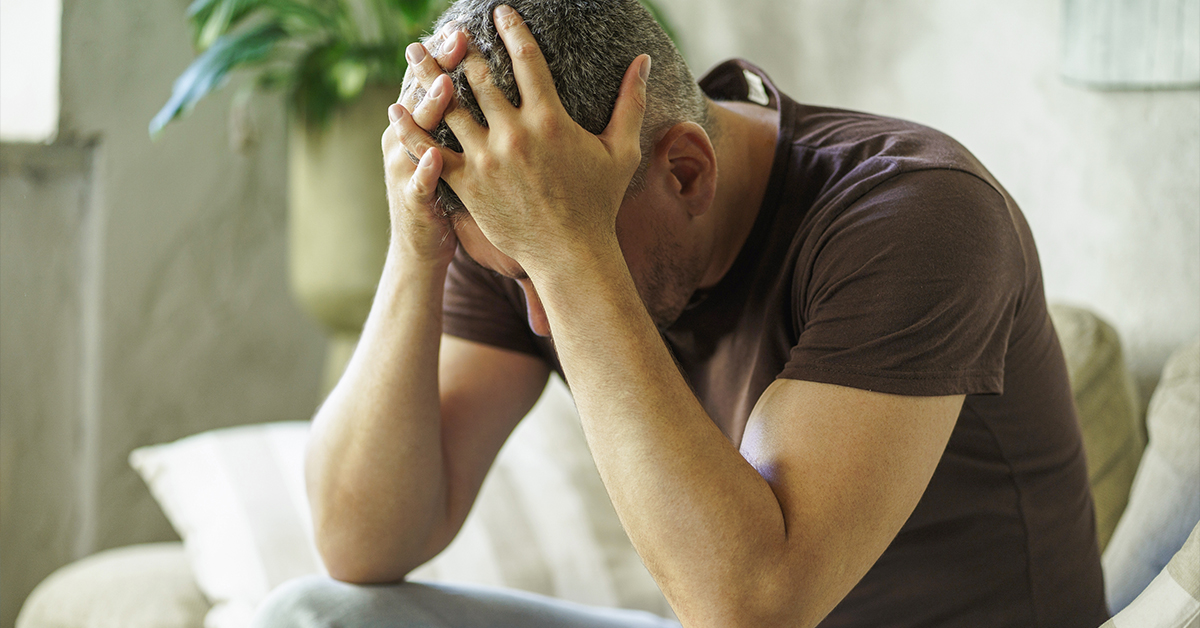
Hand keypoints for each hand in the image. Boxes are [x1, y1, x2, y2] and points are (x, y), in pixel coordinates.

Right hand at [381, 27, 467, 265]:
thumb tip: (482, 77)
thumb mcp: (451, 148)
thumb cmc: (444, 191)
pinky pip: (420, 182)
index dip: (443, 52)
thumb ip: (462, 114)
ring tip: (445, 85)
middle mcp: (405, 139)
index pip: (428, 78)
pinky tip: (436, 155)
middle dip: (438, 63)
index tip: (464, 28)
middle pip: (420, 93)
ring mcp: (406, 169)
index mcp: (418, 123)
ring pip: (415, 133)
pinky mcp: (413, 200)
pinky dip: (425, 169)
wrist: (422, 245)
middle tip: (458, 38)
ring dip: (428, 108)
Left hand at [392, 5, 650, 273]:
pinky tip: (396, 108)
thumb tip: (645, 60)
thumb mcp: (622, 150)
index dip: (511, 29)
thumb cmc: (599, 203)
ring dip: (427, 76)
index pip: (528, 58)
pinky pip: (431, 151)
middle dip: (458, 47)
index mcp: (550, 118)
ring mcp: (487, 158)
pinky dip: (411, 128)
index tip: (499, 11)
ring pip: (448, 106)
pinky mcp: (468, 183)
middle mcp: (515, 133)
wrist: (571, 254)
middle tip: (444, 30)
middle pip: (479, 76)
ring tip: (413, 53)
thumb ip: (631, 101)